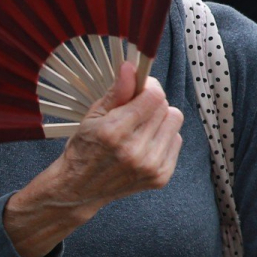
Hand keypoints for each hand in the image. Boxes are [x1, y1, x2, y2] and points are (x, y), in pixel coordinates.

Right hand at [4, 62, 182, 256]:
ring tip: (140, 129)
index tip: (140, 89)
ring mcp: (151, 166)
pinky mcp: (161, 177)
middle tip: (134, 113)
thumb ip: (117, 91)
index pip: (154, 96)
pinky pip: (177, 140)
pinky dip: (164, 139)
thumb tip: (131, 67)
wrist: (80, 188)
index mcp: (115, 132)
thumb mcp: (94, 115)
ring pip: (174, 122)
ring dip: (160, 121)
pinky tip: (145, 145)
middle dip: (151, 104)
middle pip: (165, 107)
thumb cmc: (84, 148)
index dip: (149, 87)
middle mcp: (135, 151)